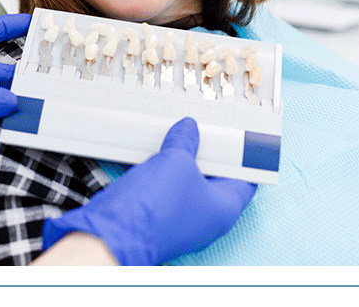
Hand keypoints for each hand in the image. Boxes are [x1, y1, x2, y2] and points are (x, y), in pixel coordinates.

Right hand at [42, 117, 256, 265]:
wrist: (113, 230)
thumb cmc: (154, 208)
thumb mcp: (176, 160)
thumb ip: (186, 141)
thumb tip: (188, 129)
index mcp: (224, 209)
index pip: (245, 179)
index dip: (242, 154)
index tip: (239, 136)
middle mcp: (206, 219)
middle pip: (216, 178)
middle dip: (209, 153)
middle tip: (204, 130)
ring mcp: (182, 219)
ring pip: (190, 182)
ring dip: (184, 160)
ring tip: (180, 135)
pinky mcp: (160, 216)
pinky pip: (169, 188)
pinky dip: (166, 170)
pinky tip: (160, 152)